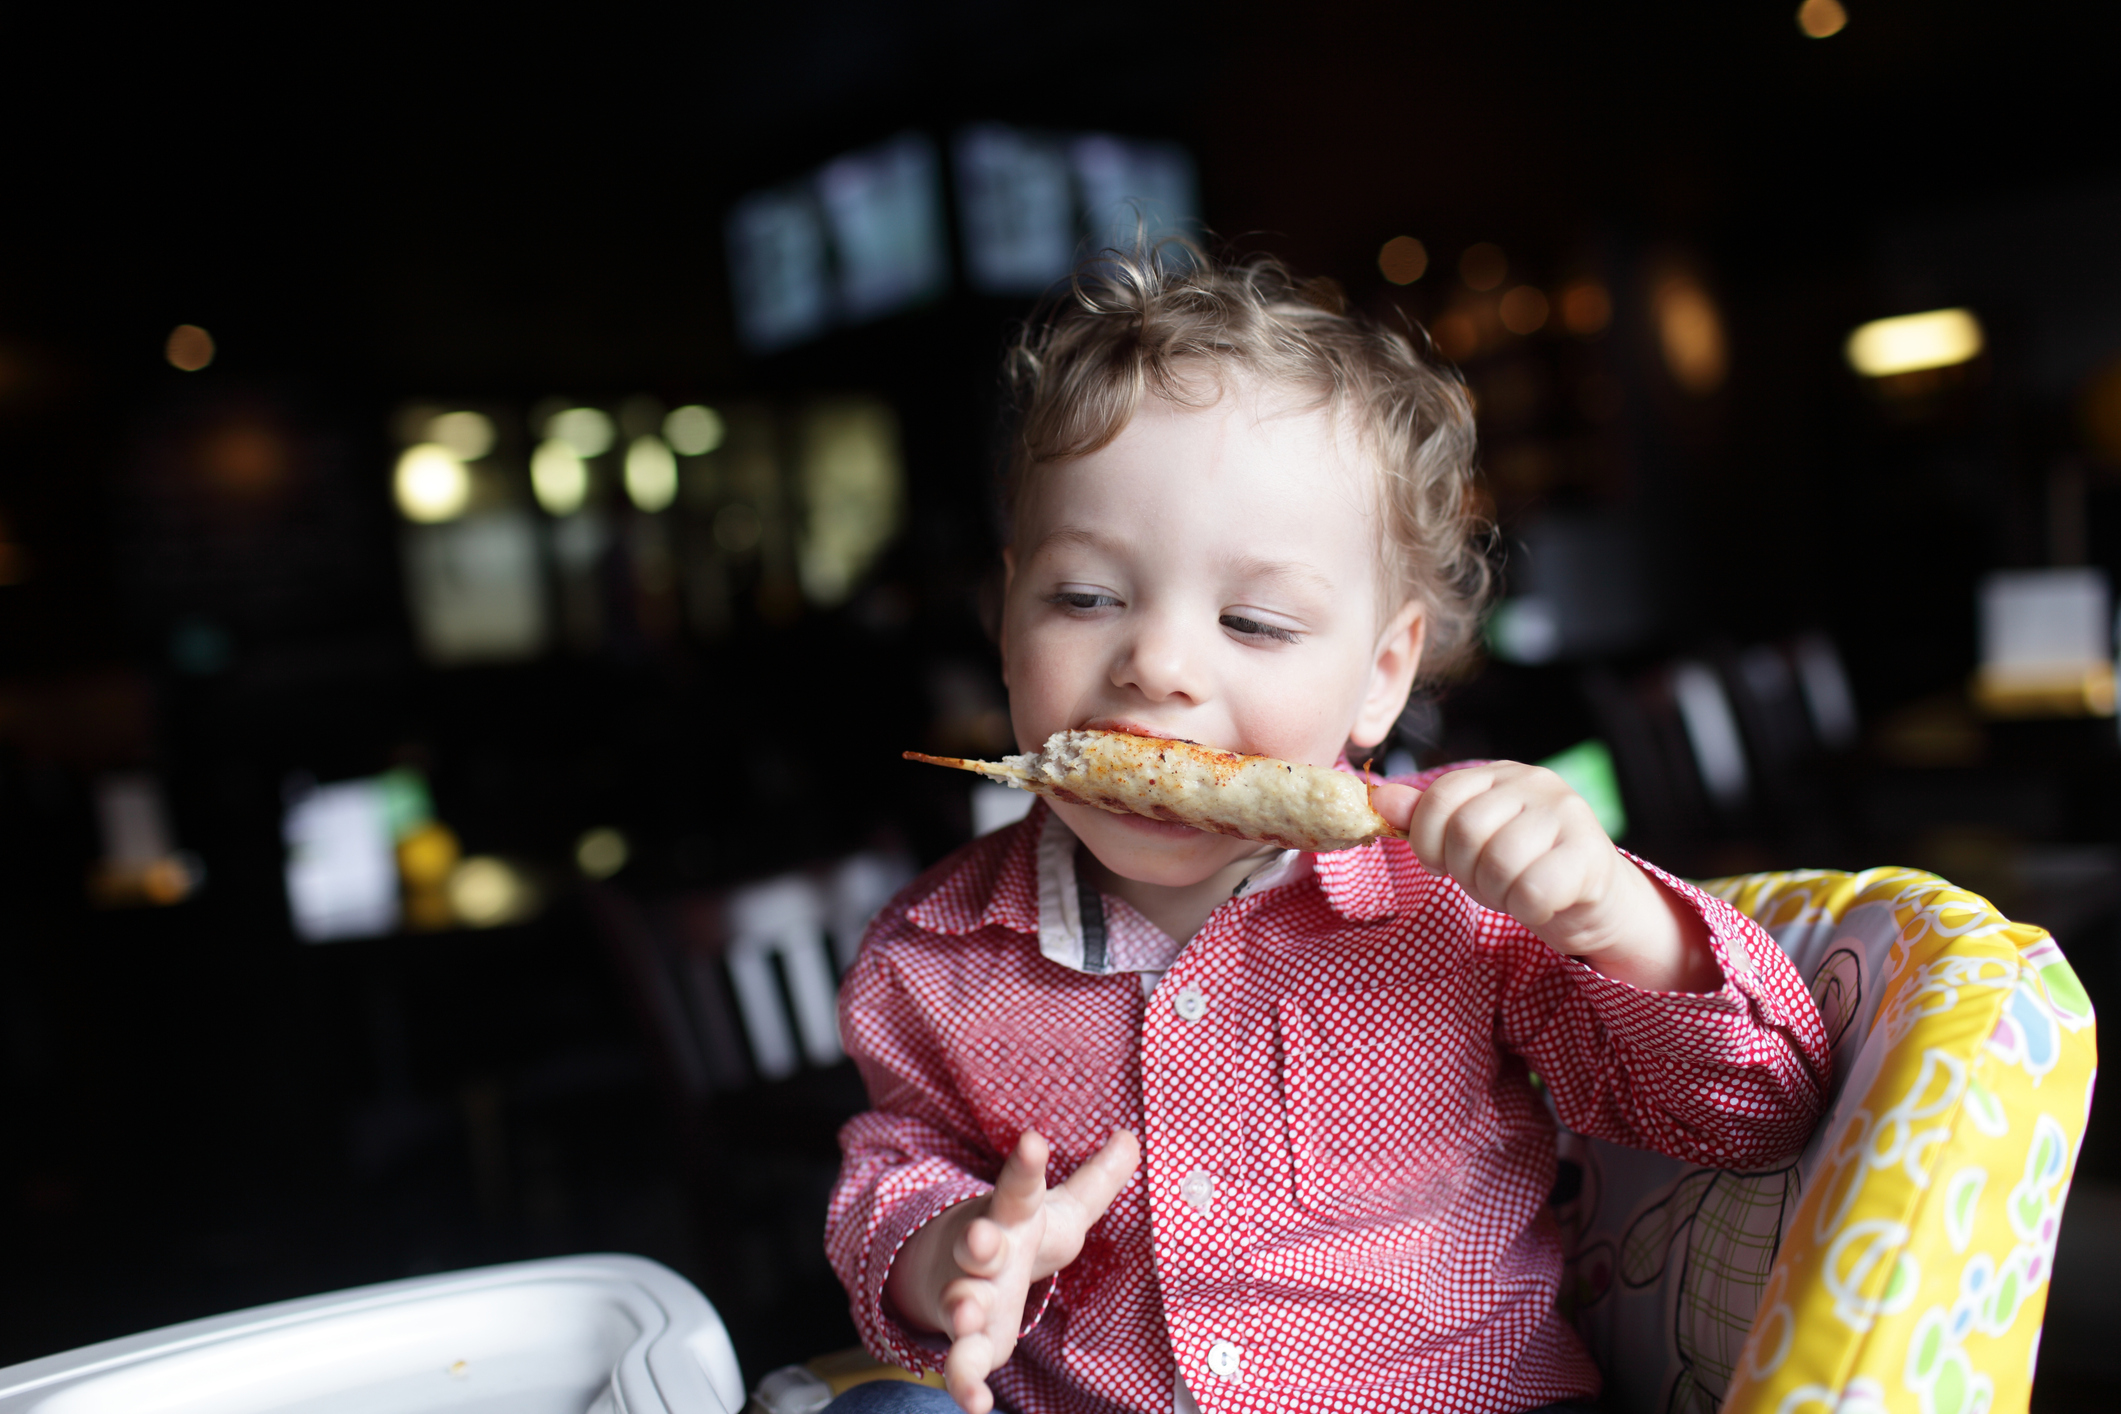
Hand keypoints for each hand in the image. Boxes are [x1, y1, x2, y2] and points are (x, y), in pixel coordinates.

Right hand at [887, 1129, 1140, 1413]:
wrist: (951, 1267)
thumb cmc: (1020, 1235)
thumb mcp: (1058, 1209)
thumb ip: (1097, 1180)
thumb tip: (1133, 1137)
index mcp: (1011, 1214)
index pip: (1018, 1185)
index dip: (1025, 1165)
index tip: (1032, 1141)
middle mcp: (984, 1251)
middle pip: (978, 1244)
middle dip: (978, 1243)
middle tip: (980, 1240)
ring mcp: (968, 1293)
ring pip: (961, 1300)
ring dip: (963, 1309)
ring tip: (968, 1315)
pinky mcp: (965, 1338)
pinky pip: (961, 1362)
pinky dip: (964, 1383)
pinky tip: (976, 1404)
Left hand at [1372, 764, 1717, 991]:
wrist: (1593, 901)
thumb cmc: (1524, 867)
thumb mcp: (1470, 841)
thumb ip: (1425, 818)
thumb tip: (1379, 797)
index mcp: (1501, 775)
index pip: (1441, 796)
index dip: (1428, 840)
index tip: (1442, 863)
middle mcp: (1537, 783)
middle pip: (1467, 831)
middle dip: (1466, 873)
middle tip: (1487, 883)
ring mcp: (1569, 815)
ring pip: (1499, 862)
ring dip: (1498, 893)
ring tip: (1514, 891)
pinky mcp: (1591, 855)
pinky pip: (1533, 890)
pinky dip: (1527, 909)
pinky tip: (1542, 903)